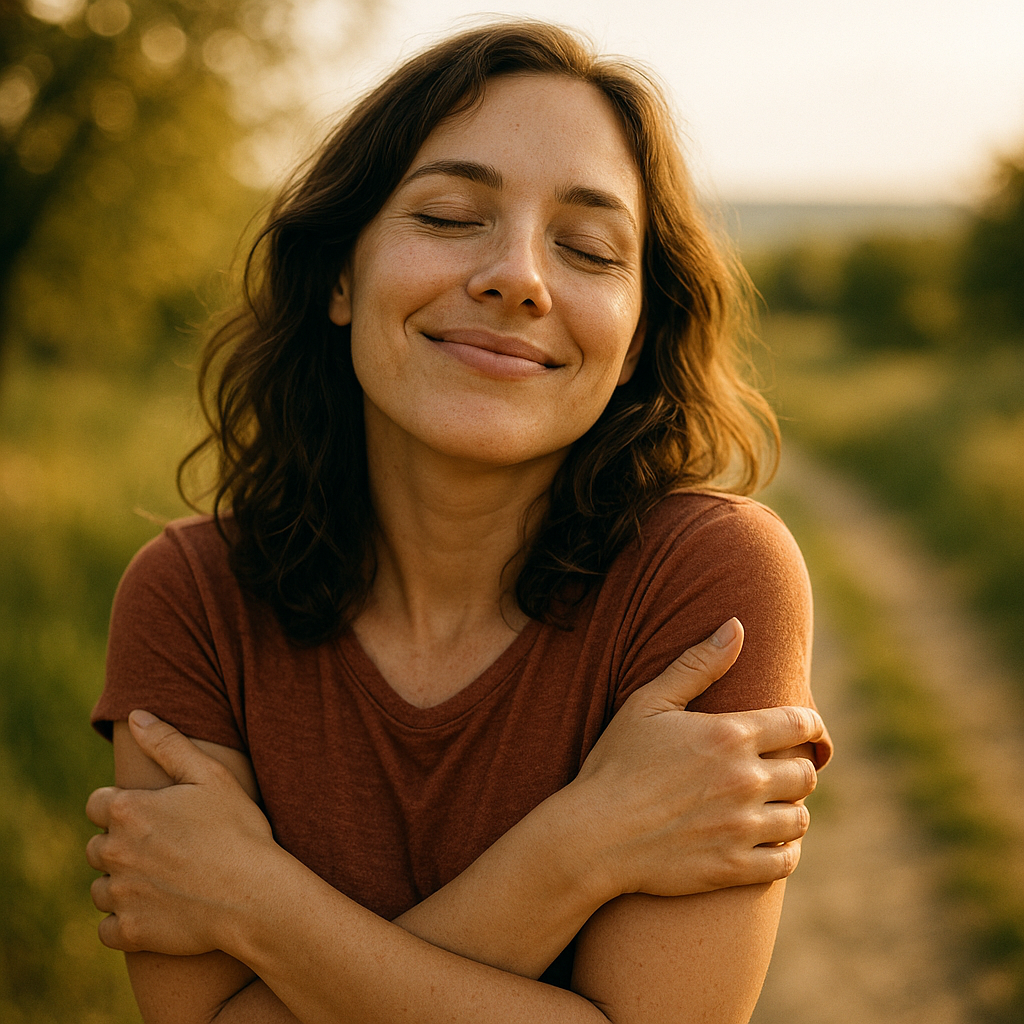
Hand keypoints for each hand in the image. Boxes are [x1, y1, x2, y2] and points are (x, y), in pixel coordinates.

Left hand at [86, 710, 278, 954]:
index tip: (149, 813)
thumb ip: (168, 743)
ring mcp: (120, 894)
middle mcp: (114, 851)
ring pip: (101, 887)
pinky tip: (153, 911)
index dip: (121, 806)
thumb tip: (136, 715)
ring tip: (159, 879)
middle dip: (120, 845)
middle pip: (96, 847)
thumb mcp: (211, 776)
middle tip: (161, 847)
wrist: (255, 894)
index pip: (97, 804)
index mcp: (128, 810)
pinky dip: (124, 922)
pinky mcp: (130, 932)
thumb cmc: (238, 829)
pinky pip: (107, 929)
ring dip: (120, 883)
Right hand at [567, 618, 825, 898]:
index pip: (800, 724)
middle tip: (779, 771)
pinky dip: (784, 850)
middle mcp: (746, 779)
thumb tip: (736, 626)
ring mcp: (742, 827)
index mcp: (730, 734)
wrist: (593, 834)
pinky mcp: (735, 867)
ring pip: (800, 818)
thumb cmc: (616, 763)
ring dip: (791, 809)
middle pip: (806, 774)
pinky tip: (769, 841)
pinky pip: (786, 860)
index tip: (806, 731)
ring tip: (772, 806)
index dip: (810, 726)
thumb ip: (697, 664)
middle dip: (797, 769)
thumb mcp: (648, 703)